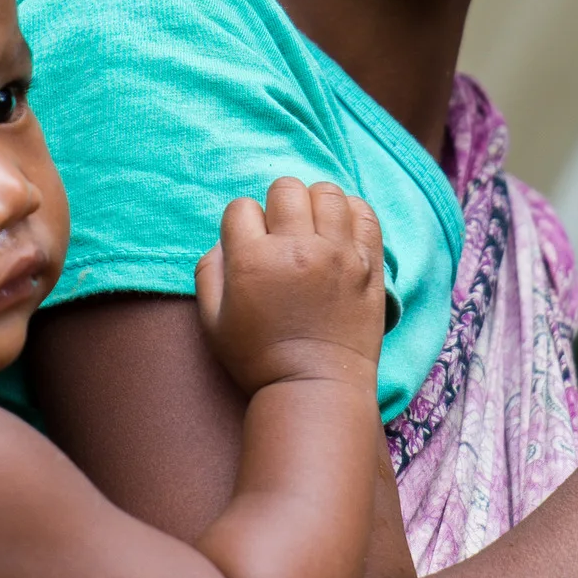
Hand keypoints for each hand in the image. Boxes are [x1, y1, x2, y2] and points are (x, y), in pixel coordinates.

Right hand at [194, 178, 384, 395]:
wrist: (315, 388)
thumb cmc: (259, 359)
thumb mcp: (212, 322)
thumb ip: (209, 271)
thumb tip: (225, 239)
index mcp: (253, 261)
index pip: (241, 207)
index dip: (241, 225)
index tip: (249, 247)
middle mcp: (298, 249)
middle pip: (286, 189)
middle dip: (276, 205)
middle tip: (281, 233)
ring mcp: (339, 254)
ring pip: (327, 192)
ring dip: (314, 204)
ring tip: (313, 228)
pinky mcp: (369, 265)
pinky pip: (365, 214)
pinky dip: (351, 212)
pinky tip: (340, 229)